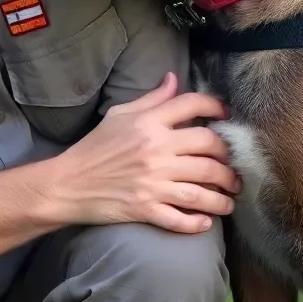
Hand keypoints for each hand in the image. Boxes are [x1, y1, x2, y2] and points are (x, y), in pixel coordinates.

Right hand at [49, 71, 239, 233]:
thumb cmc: (95, 146)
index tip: (226, 115)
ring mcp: (153, 182)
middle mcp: (156, 151)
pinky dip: (198, 222)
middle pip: (208, 149)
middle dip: (228, 159)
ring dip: (223, 196)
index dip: (215, 107)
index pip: (191, 105)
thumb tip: (174, 79)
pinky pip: (181, 218)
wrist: (68, 183)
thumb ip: (152, 99)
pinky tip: (207, 222)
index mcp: (149, 123)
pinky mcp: (146, 209)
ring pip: (202, 188)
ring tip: (230, 198)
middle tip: (233, 167)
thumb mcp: (120, 115)